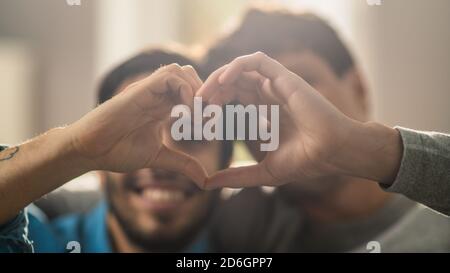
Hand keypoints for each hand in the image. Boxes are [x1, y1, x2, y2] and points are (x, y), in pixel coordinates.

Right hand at [66, 64, 207, 186]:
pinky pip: (169, 76)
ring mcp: (149, 90)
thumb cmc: (118, 151)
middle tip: (208, 119)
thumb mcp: (159, 157)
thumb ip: (183, 164)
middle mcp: (158, 95)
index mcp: (163, 107)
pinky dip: (184, 89)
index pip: (192, 94)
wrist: (90, 150)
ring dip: (196, 90)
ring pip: (181, 71)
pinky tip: (185, 111)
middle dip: (205, 96)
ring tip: (197, 115)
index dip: (206, 106)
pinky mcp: (140, 90)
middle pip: (191, 77)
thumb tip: (205, 180)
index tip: (211, 127)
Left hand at [198, 52, 400, 188]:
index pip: (231, 99)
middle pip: (231, 83)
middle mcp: (267, 96)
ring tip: (205, 95)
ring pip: (240, 70)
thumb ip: (236, 176)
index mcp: (262, 113)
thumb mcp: (262, 172)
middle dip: (210, 91)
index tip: (198, 118)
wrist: (332, 153)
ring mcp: (276, 86)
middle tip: (196, 106)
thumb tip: (207, 184)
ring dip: (219, 78)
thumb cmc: (304, 161)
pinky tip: (223, 80)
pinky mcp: (285, 78)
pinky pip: (257, 61)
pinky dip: (238, 65)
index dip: (213, 104)